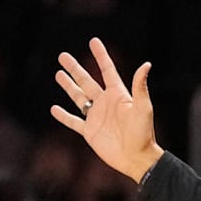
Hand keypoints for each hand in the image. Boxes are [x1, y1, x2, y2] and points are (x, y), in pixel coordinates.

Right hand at [50, 37, 164, 183]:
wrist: (137, 159)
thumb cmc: (143, 133)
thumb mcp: (143, 108)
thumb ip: (140, 86)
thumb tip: (146, 64)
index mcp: (118, 95)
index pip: (107, 70)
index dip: (100, 56)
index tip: (93, 41)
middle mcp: (106, 103)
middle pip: (86, 81)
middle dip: (75, 68)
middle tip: (63, 56)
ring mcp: (96, 117)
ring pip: (78, 97)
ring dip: (68, 86)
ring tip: (58, 74)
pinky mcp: (90, 131)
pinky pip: (73, 121)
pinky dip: (63, 115)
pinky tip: (54, 108)